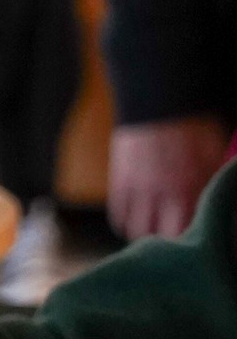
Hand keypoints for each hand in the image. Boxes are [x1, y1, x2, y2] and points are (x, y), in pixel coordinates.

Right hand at [108, 116, 230, 238]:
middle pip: (161, 237)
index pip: (189, 229)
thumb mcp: (214, 151)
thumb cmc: (191, 123)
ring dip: (146, 233)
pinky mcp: (119, 182)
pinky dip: (127, 223)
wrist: (157, 98)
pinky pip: (119, 216)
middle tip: (175, 237)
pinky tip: (138, 217)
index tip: (196, 238)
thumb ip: (214, 179)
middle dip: (168, 240)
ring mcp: (137, 188)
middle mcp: (162, 191)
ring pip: (136, 231)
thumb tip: (219, 201)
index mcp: (191, 185)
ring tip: (155, 229)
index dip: (192, 238)